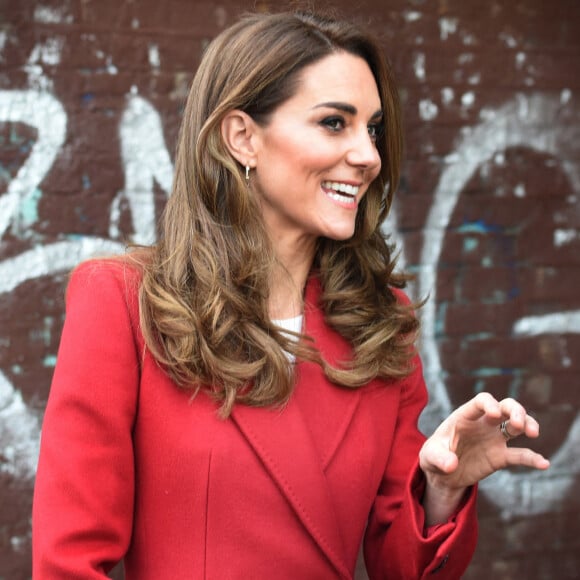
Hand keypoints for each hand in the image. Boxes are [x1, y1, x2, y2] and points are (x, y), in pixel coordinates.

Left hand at [419, 392, 549, 493]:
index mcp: (465, 416)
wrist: (442, 474)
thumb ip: (439, 457)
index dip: (489, 404)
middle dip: (515, 411)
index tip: (494, 414)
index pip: (481, 401)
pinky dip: (533, 458)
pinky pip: (520, 455)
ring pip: (516, 424)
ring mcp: (493, 438)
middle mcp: (483, 423)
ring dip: (527, 424)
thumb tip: (451, 464)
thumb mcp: (429, 456)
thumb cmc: (433, 456)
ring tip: (533, 433)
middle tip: (518, 423)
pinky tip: (544, 463)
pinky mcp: (500, 456)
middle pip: (504, 407)